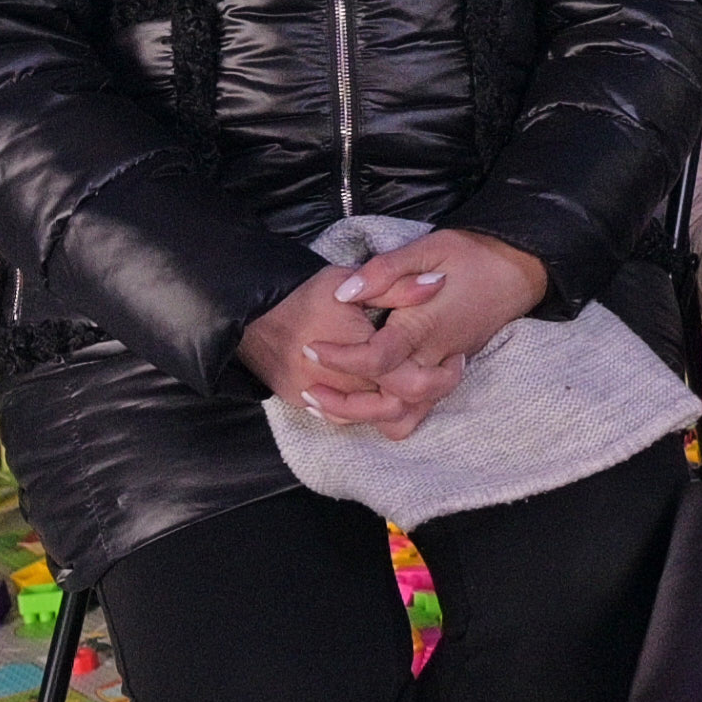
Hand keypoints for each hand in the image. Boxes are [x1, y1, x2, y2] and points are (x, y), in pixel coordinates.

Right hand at [238, 266, 443, 437]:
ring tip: (414, 381)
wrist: (248, 311)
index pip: (410, 382)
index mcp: (357, 353)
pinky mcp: (302, 402)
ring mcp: (318, 397)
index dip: (440, 376)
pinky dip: (364, 410)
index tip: (453, 358)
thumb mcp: (350, 282)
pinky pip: (341, 418)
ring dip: (396, 405)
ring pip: (369, 418)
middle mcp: (338, 382)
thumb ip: (397, 287)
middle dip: (424, 396)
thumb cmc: (302, 293)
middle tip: (442, 373)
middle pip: (394, 408)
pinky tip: (380, 390)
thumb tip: (438, 284)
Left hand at [306, 228, 554, 425]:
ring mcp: (444, 368)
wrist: (518, 268)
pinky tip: (367, 400)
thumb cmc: (471, 254)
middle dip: (344, 403)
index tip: (312, 348)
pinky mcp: (449, 372)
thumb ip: (385, 271)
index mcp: (425, 325)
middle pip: (389, 400)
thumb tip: (345, 294)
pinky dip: (393, 415)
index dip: (340, 359)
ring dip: (367, 417)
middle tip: (311, 387)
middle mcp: (435, 355)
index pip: (377, 358)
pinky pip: (421, 410)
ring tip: (331, 403)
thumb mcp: (426, 248)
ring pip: (407, 414)